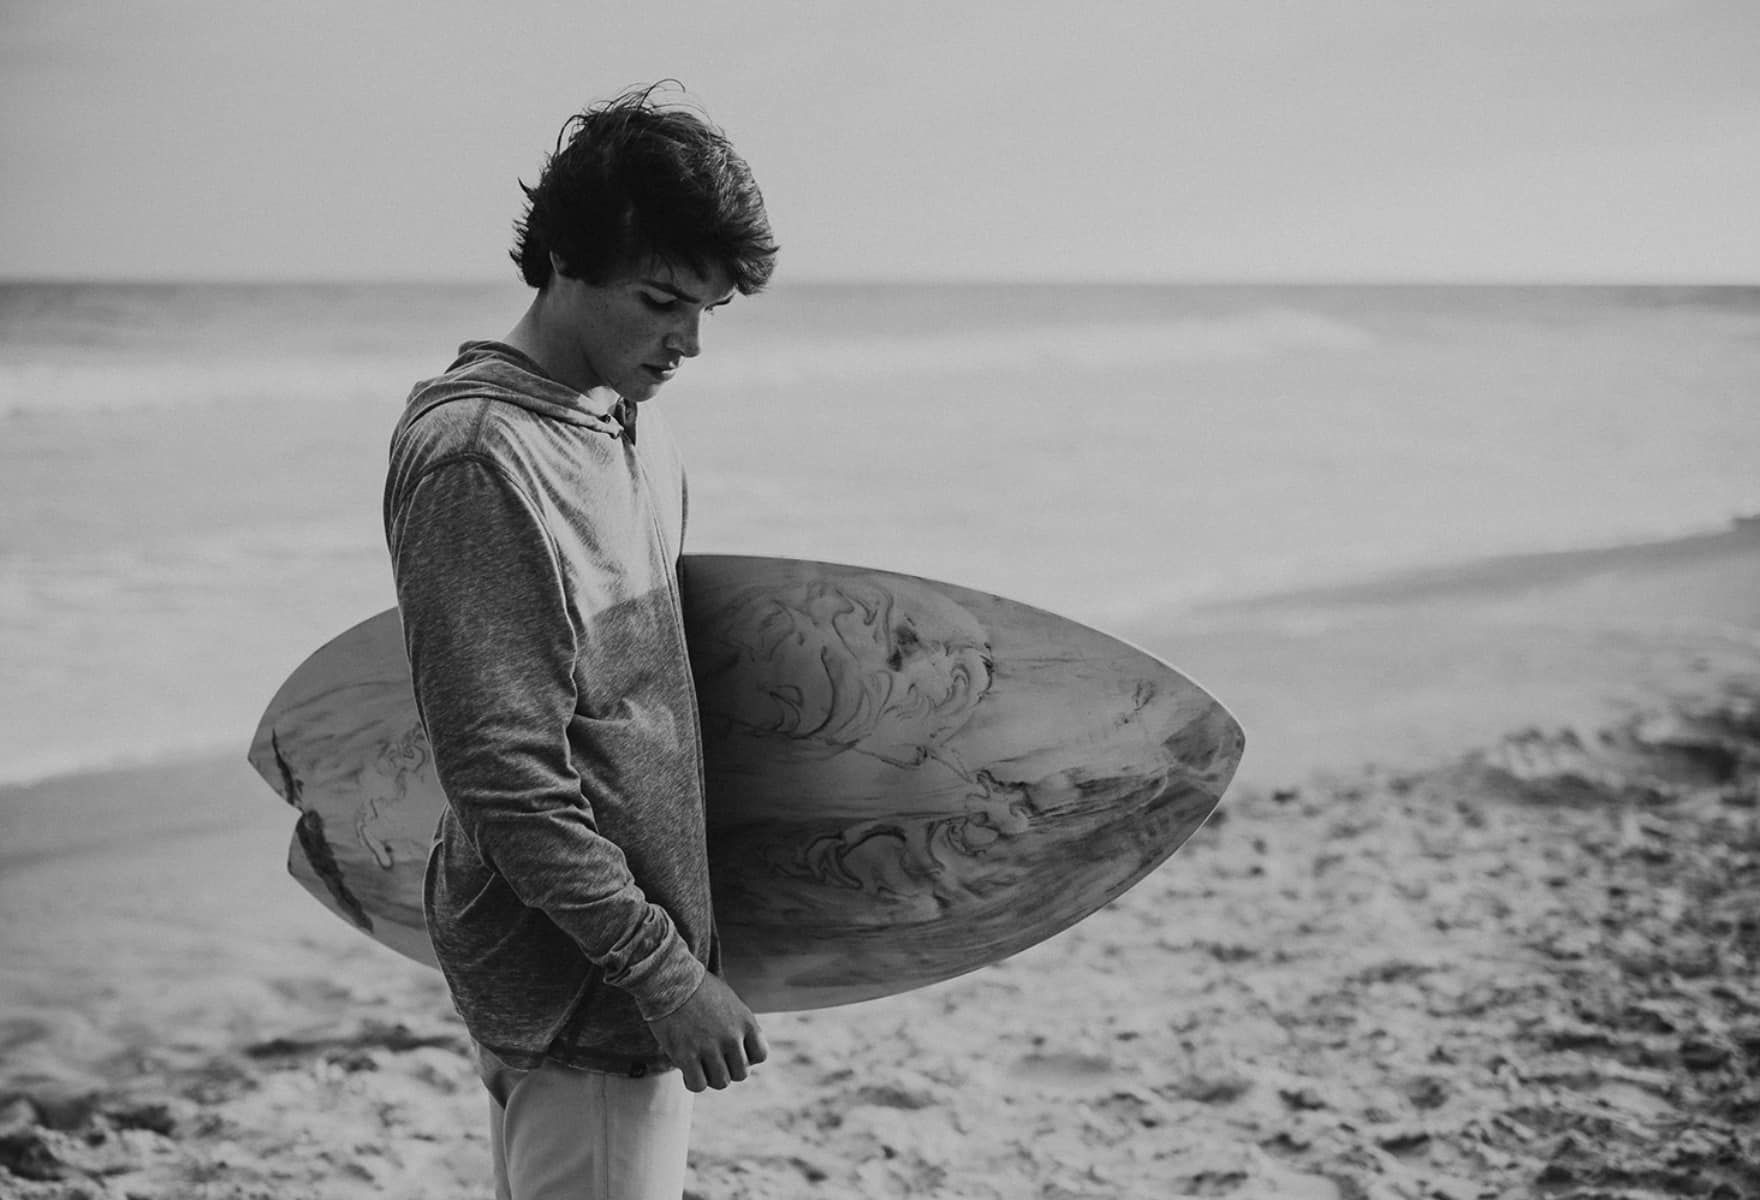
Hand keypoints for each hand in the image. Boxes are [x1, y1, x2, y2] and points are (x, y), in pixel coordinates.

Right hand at [646, 972, 767, 1092]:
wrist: (669, 978)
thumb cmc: (697, 988)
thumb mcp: (729, 1001)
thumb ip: (739, 1026)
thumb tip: (740, 1052)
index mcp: (746, 1021)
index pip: (760, 1055)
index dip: (747, 1057)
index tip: (733, 1051)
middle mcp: (732, 1037)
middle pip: (741, 1074)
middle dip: (728, 1069)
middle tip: (712, 1059)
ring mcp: (709, 1047)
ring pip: (721, 1082)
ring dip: (710, 1077)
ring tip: (699, 1064)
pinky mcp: (686, 1055)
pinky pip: (698, 1085)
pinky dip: (693, 1081)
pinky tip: (687, 1070)